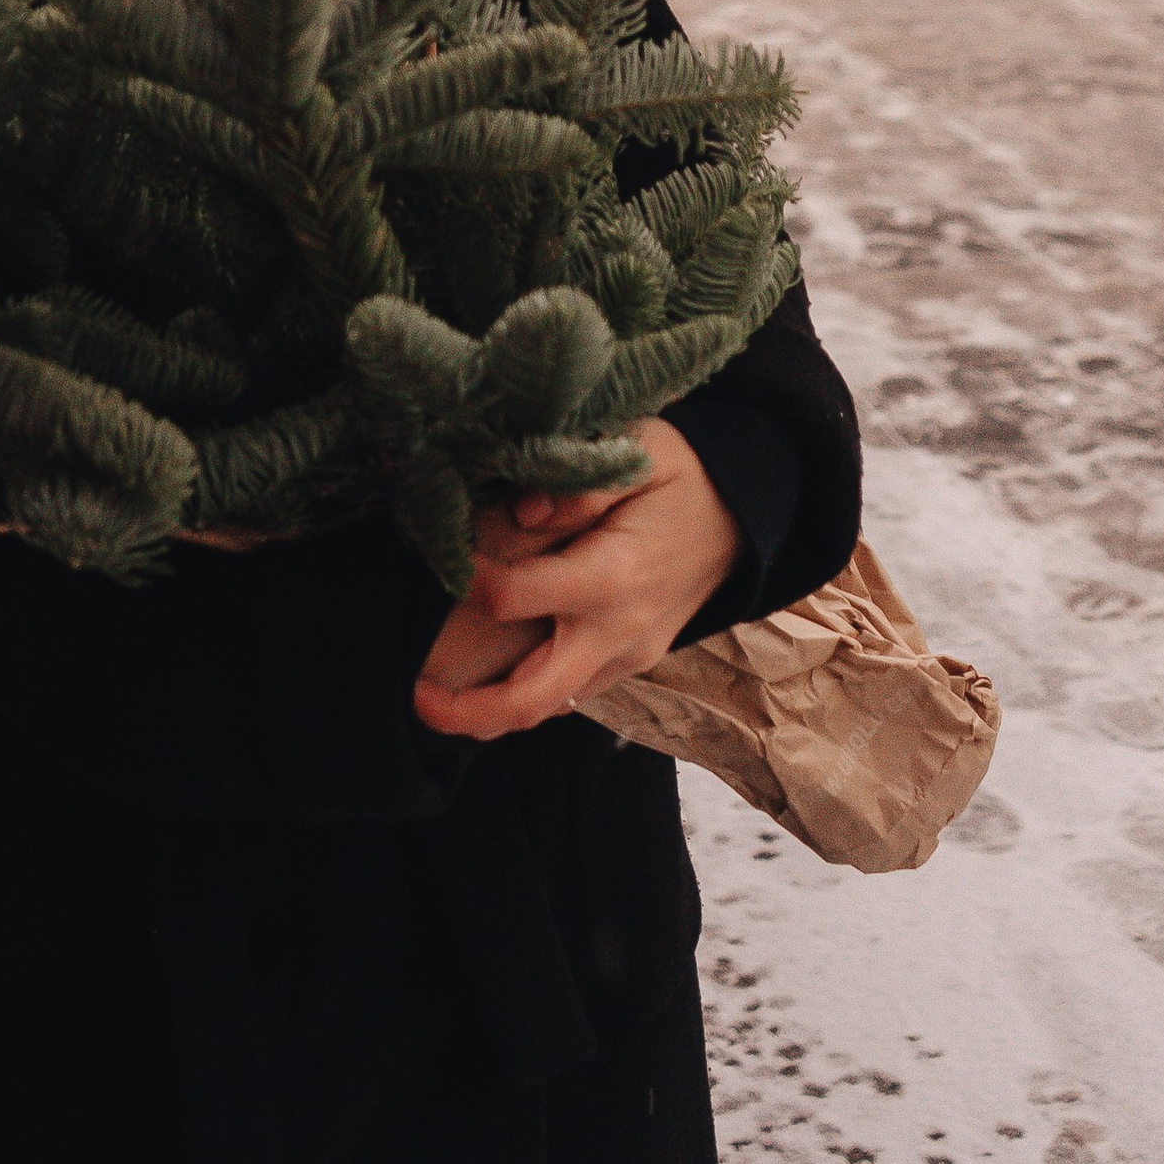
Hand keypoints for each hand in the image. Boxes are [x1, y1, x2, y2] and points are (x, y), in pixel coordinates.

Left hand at [413, 417, 741, 739]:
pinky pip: (570, 692)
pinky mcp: (629, 664)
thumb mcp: (642, 450)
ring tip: (438, 699)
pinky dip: (527, 694)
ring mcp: (627, 657)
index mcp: (614, 575)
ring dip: (492, 712)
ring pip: (550, 705)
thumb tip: (522, 513)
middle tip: (418, 698)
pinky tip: (490, 679)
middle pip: (533, 695)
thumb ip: (579, 485)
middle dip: (470, 710)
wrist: (745, 518)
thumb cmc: (684, 475)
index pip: (520, 597)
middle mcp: (618, 630)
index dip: (471, 581)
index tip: (443, 559)